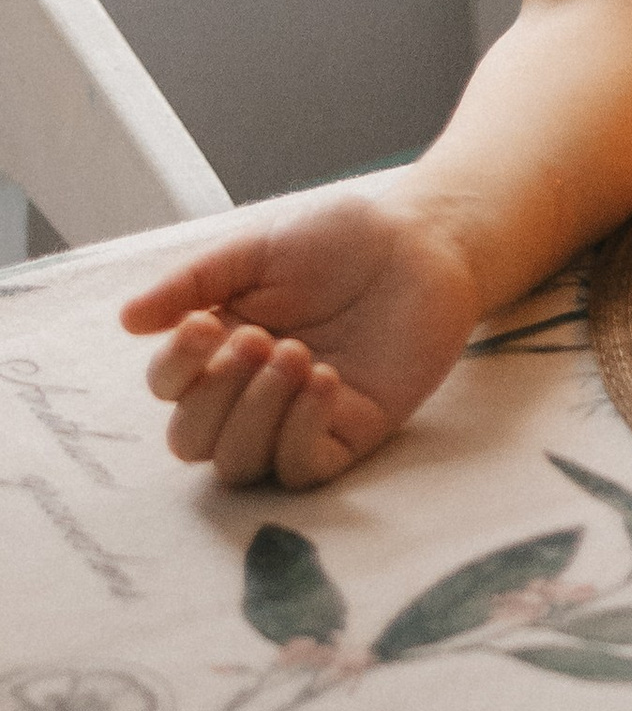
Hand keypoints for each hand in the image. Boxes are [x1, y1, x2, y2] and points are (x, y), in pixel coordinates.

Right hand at [120, 185, 486, 489]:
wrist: (424, 243)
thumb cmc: (343, 241)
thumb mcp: (261, 248)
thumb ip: (196, 281)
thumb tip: (128, 318)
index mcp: (221, 347)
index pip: (170, 388)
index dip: (175, 367)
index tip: (202, 324)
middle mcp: (250, 393)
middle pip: (193, 440)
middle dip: (215, 397)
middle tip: (258, 340)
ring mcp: (297, 420)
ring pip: (240, 463)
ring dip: (257, 413)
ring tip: (296, 355)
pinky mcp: (347, 436)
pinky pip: (301, 469)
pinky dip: (300, 433)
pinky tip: (324, 382)